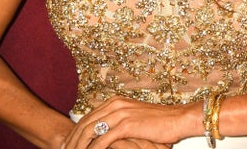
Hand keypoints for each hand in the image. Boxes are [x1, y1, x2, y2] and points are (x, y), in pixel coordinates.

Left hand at [62, 96, 199, 148]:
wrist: (178, 119)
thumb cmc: (159, 122)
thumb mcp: (134, 118)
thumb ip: (118, 121)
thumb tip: (103, 134)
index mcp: (116, 101)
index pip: (88, 117)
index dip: (75, 133)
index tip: (68, 146)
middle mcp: (115, 104)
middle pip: (84, 123)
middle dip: (72, 141)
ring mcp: (121, 113)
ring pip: (89, 131)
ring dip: (78, 146)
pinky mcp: (127, 124)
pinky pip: (102, 140)